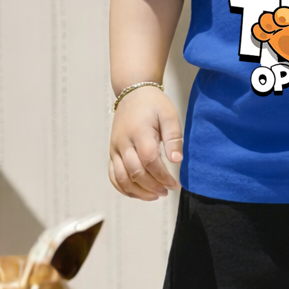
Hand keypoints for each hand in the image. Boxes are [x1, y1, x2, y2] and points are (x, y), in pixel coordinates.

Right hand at [108, 85, 182, 199]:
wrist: (133, 93)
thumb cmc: (153, 104)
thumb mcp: (169, 115)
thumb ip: (173, 137)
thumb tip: (176, 160)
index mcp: (139, 133)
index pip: (150, 161)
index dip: (163, 176)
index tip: (175, 184)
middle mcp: (123, 143)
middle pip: (135, 172)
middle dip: (153, 186)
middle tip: (167, 191)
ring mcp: (115, 149)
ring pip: (121, 178)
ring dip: (138, 192)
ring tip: (155, 195)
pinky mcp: (112, 153)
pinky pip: (113, 176)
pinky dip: (124, 188)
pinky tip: (139, 193)